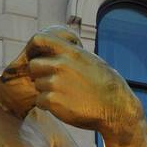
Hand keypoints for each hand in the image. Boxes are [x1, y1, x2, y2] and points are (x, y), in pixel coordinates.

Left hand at [0, 27, 142, 136]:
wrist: (114, 107)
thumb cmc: (104, 83)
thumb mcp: (89, 59)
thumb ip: (69, 52)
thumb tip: (55, 47)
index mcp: (69, 51)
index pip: (38, 39)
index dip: (32, 49)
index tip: (35, 57)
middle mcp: (61, 65)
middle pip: (33, 66)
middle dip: (39, 74)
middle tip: (52, 82)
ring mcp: (56, 83)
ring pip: (37, 85)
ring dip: (46, 91)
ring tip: (64, 95)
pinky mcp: (54, 101)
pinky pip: (40, 101)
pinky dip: (48, 105)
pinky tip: (63, 105)